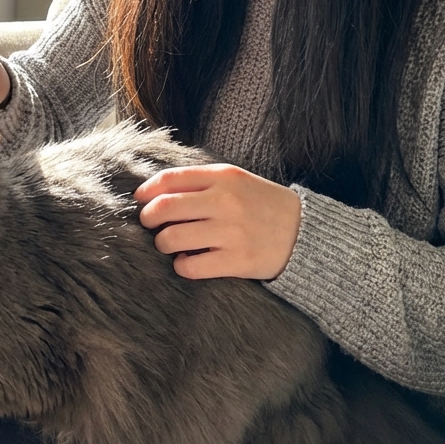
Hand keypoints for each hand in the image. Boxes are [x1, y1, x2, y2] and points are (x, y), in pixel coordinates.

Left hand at [134, 164, 301, 279]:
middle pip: (164, 208)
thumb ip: (200, 180)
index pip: (170, 179)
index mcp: (223, 176)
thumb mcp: (236, 180)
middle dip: (148, 219)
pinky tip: (187, 261)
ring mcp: (230, 232)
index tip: (140, 200)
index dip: (146, 190)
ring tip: (169, 243)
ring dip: (162, 243)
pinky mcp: (236, 261)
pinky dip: (181, 265)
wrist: (304, 233)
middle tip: (150, 224)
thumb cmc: (261, 204)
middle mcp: (225, 201)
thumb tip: (154, 190)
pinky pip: (190, 267)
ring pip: (171, 238)